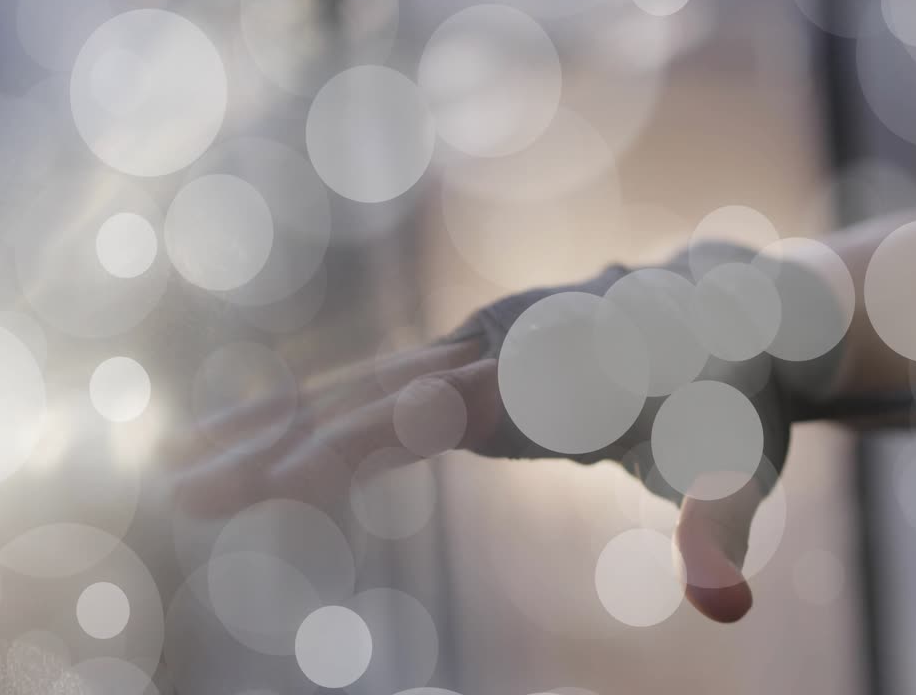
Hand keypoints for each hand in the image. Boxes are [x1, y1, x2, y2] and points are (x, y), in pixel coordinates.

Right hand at [167, 242, 850, 622]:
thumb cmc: (730, 393)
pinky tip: (247, 440)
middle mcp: (501, 353)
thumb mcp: (734, 458)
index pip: (455, 409)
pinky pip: (368, 387)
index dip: (382, 435)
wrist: (724, 313)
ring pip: (354, 387)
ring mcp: (473, 352)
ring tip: (181, 468)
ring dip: (266, 429)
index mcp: (557, 377)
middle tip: (192, 490)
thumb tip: (726, 602)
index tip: (299, 465)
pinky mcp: (459, 365)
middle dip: (286, 445)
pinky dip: (300, 413)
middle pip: (378, 396)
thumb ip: (717, 521)